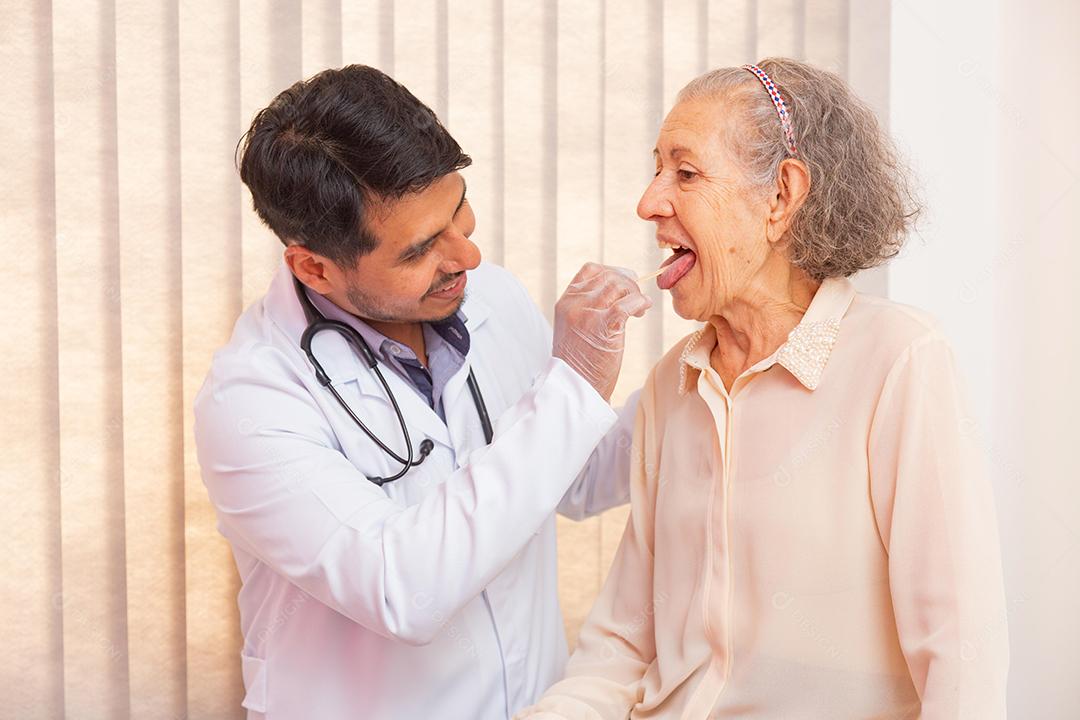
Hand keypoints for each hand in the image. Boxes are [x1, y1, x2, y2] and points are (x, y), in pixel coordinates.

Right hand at [552, 262, 651, 401]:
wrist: (574, 387)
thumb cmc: (578, 362)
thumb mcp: (573, 328)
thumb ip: (587, 308)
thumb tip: (615, 293)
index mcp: (566, 302)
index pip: (590, 270)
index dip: (612, 271)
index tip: (624, 281)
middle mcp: (575, 304)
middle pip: (609, 276)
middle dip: (628, 283)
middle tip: (636, 298)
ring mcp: (589, 314)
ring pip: (619, 286)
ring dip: (635, 293)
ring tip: (639, 309)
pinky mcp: (605, 326)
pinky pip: (628, 302)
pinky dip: (640, 302)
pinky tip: (643, 310)